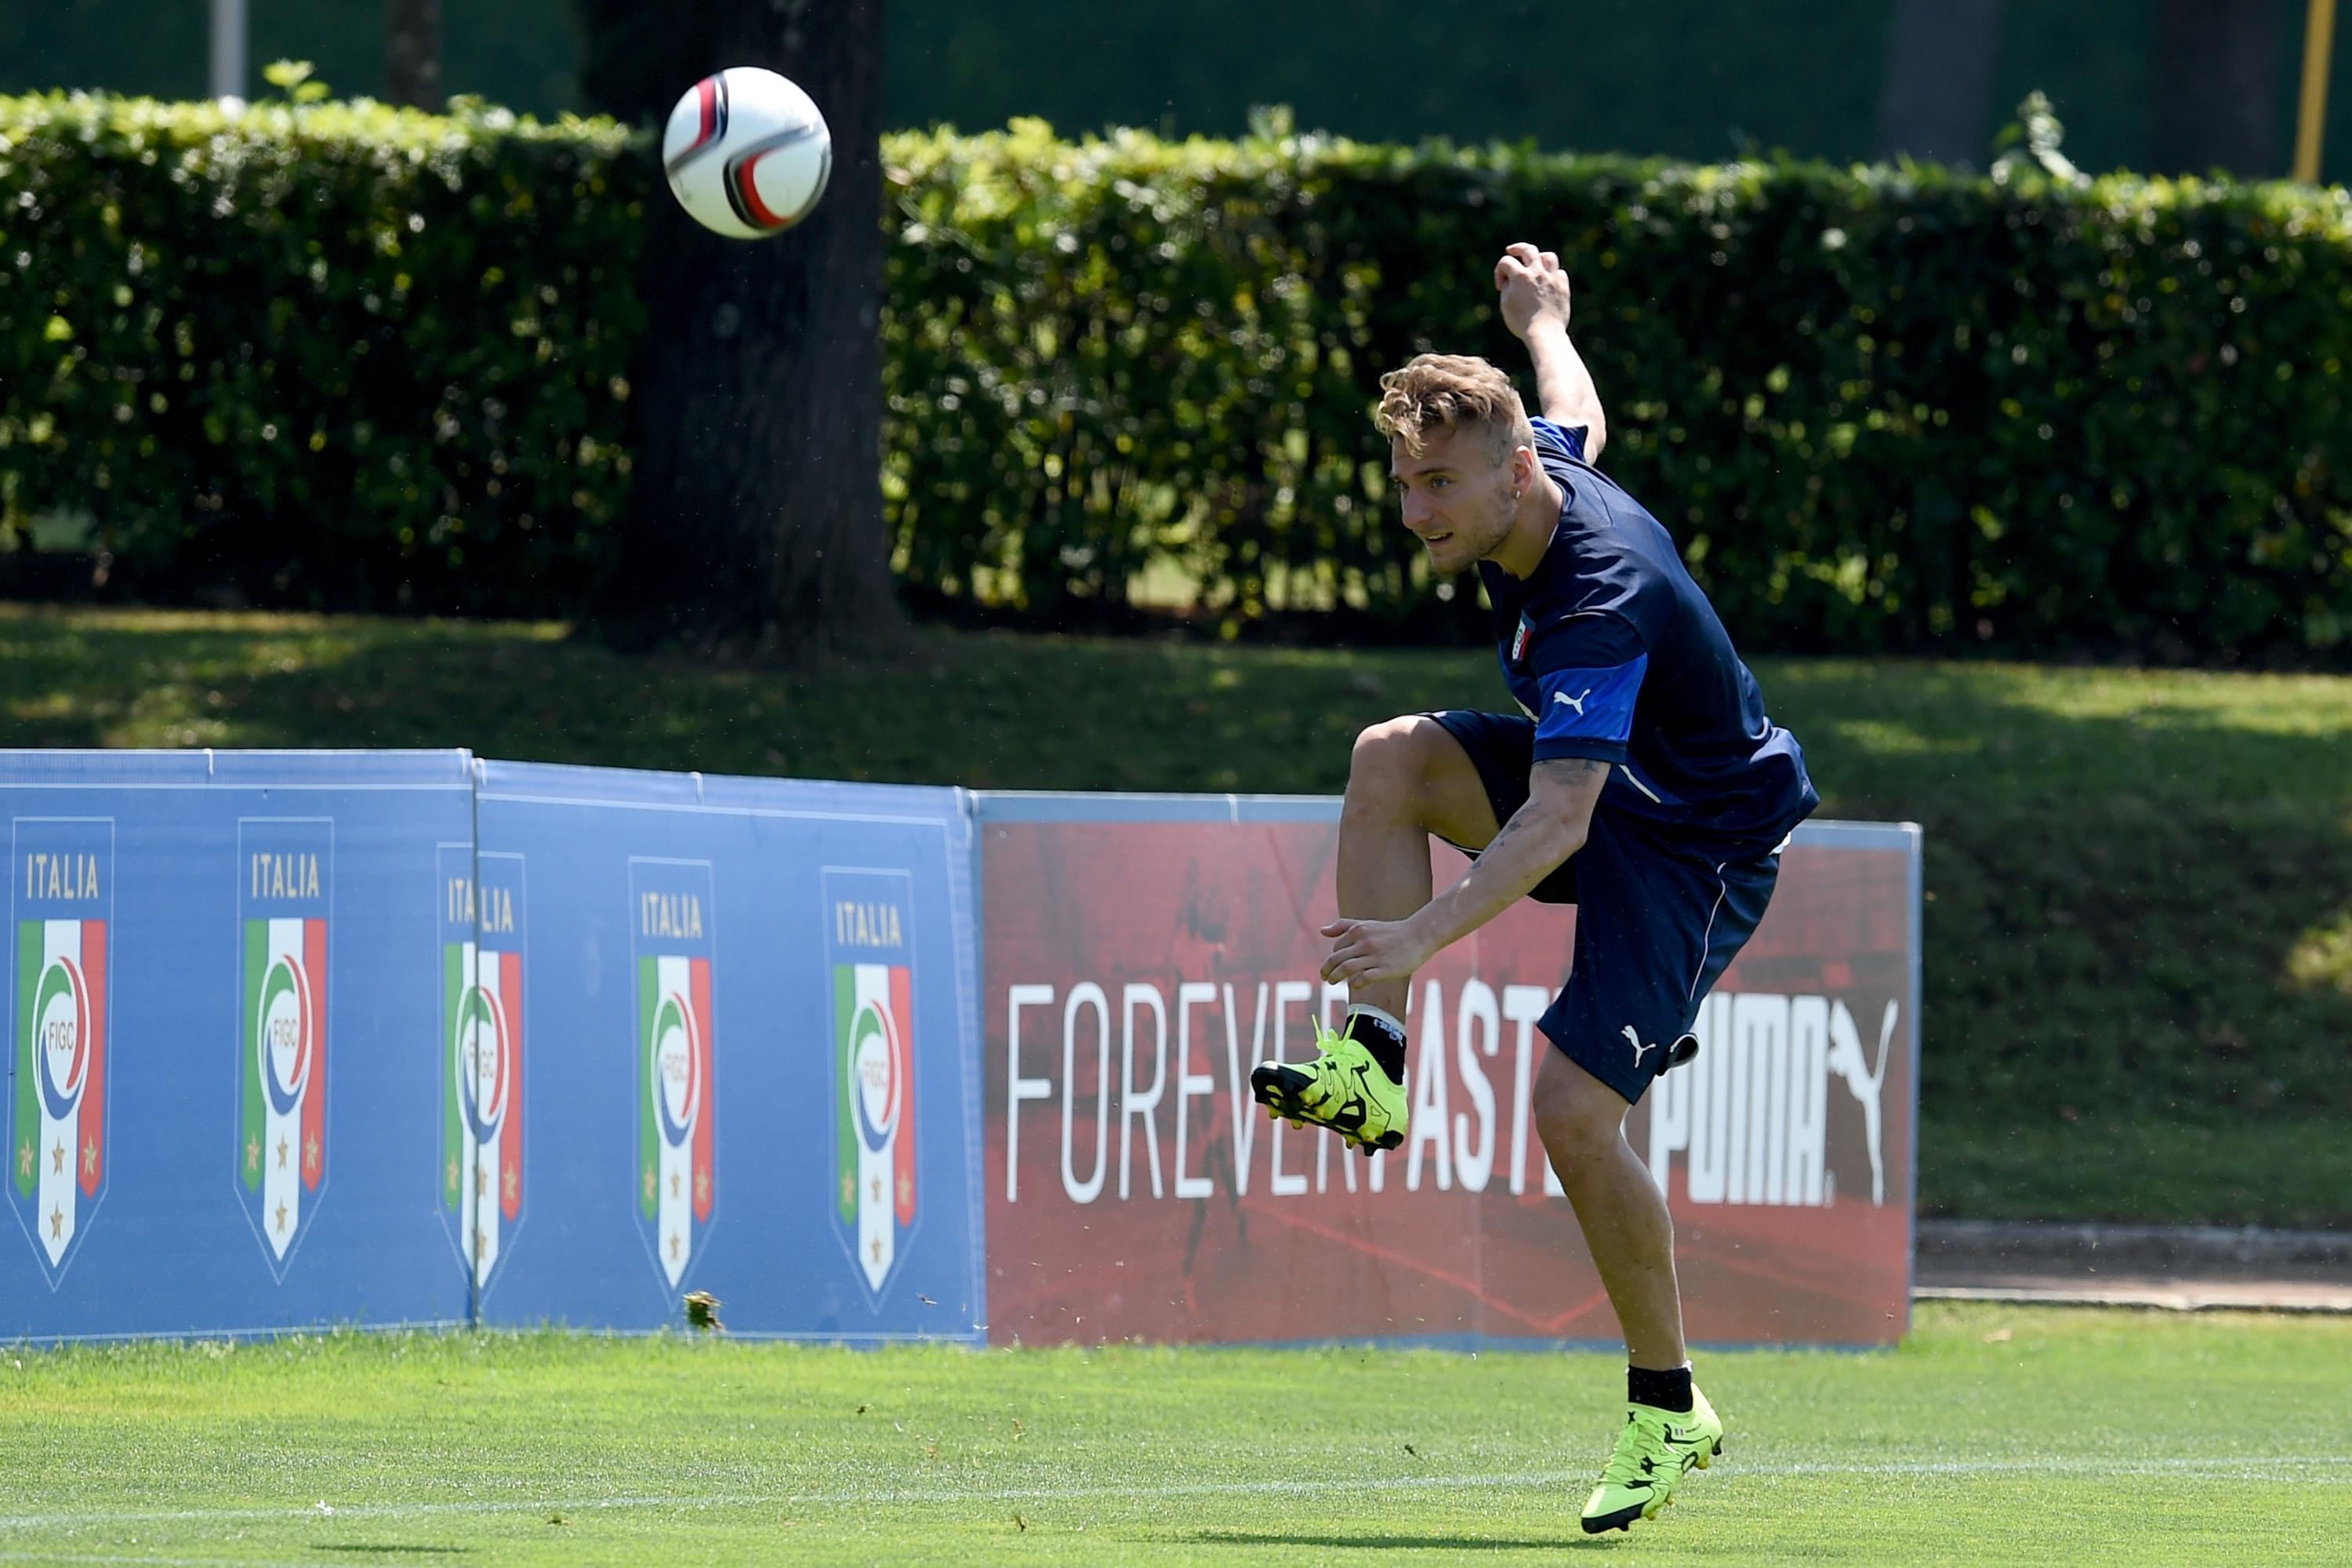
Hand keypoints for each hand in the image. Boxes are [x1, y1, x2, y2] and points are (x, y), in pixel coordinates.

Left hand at [1319, 915, 1437, 987]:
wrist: (1419, 936)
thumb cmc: (1391, 932)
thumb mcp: (1366, 924)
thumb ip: (1343, 926)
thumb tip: (1322, 931)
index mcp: (1359, 930)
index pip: (1336, 948)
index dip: (1333, 959)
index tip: (1333, 966)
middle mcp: (1365, 942)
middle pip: (1337, 959)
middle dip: (1326, 970)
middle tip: (1324, 977)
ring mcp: (1375, 956)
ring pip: (1346, 968)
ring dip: (1335, 977)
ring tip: (1331, 982)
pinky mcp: (1386, 969)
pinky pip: (1363, 978)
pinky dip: (1354, 983)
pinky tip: (1353, 985)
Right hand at [1494, 242, 1571, 341]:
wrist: (1544, 334)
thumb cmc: (1521, 322)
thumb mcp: (1506, 304)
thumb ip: (1507, 286)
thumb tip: (1511, 278)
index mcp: (1520, 276)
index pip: (1506, 262)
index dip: (1499, 272)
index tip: (1501, 287)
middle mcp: (1537, 273)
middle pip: (1528, 249)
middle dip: (1517, 248)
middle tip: (1511, 251)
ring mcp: (1552, 278)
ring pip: (1548, 257)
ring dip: (1539, 258)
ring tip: (1534, 263)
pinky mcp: (1563, 287)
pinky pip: (1559, 272)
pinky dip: (1552, 274)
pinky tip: (1547, 281)